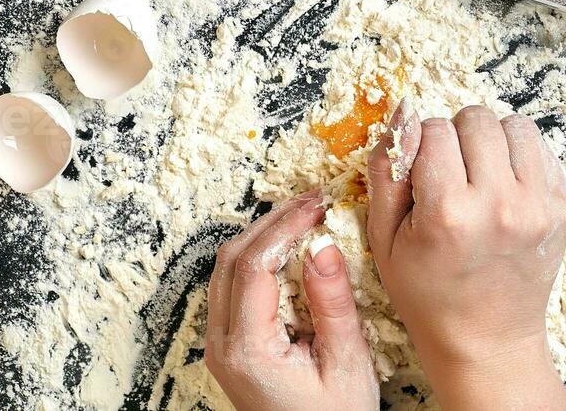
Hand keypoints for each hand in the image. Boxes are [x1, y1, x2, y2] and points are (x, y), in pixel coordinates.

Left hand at [204, 190, 378, 410]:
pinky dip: (257, 259)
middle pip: (231, 259)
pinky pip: (231, 286)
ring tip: (302, 217)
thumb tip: (323, 247)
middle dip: (272, 222)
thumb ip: (333, 304)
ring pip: (225, 269)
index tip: (317, 205)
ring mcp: (219, 345)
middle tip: (311, 202)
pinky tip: (289, 249)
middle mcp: (222, 345)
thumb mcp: (346, 363)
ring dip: (262, 237)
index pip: (255, 265)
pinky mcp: (228, 345)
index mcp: (248, 350)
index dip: (285, 225)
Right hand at [367, 102, 565, 410]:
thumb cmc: (428, 294)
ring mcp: (538, 206)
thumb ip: (387, 171)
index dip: (420, 145)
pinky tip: (504, 187)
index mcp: (449, 213)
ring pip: (514, 125)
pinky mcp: (562, 208)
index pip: (434, 129)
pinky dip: (520, 157)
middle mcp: (499, 204)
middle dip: (456, 136)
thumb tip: (401, 112)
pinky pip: (542, 150)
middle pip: (476, 119)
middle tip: (450, 173)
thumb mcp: (384, 239)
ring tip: (480, 175)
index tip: (421, 175)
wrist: (487, 342)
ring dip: (493, 141)